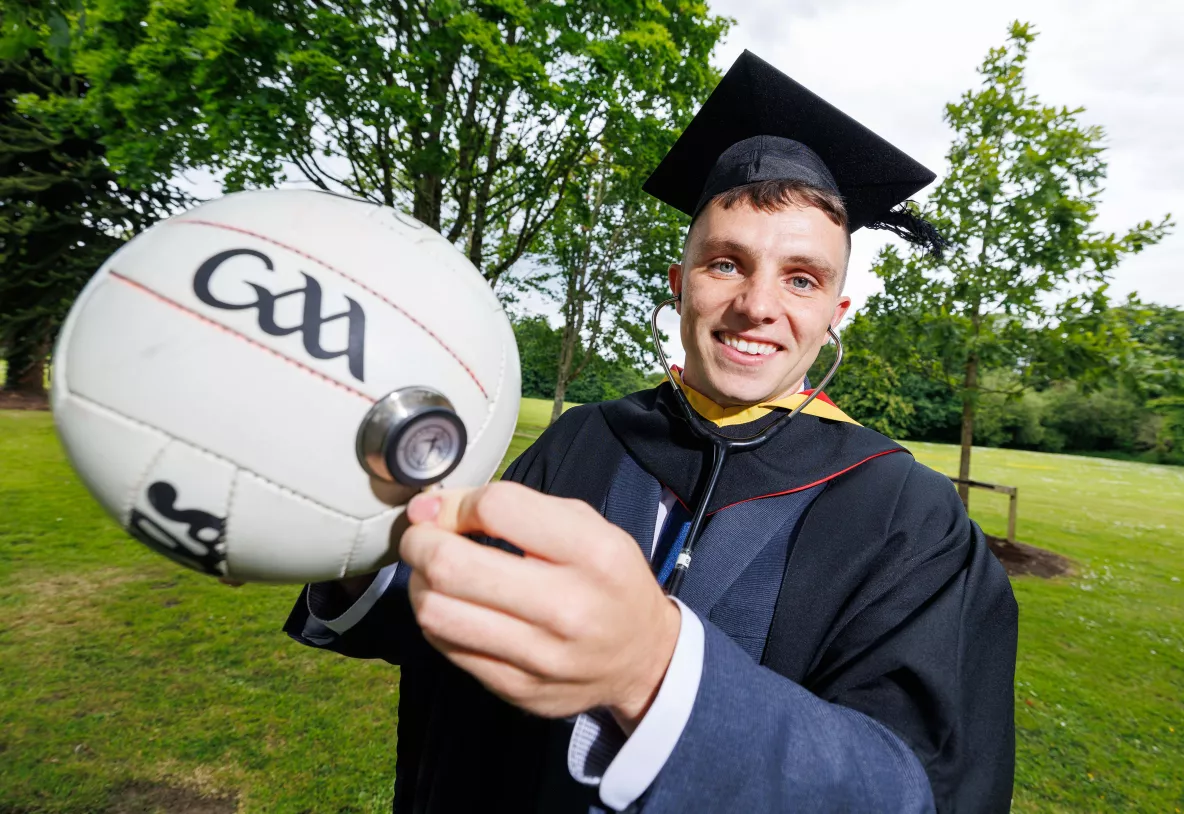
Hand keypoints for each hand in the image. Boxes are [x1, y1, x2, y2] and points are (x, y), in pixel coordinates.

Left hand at [399, 482, 680, 731]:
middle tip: (422, 535)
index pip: (498, 508)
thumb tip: (432, 506)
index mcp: (594, 553)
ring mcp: (541, 656)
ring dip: (419, 582)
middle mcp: (569, 607)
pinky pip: (445, 646)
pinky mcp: (517, 689)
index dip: (458, 502)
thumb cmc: (608, 580)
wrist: (642, 658)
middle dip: (420, 541)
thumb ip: (515, 506)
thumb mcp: (587, 525)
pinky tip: (453, 604)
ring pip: (436, 612)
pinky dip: (436, 617)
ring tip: (432, 571)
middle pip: (452, 565)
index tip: (450, 508)